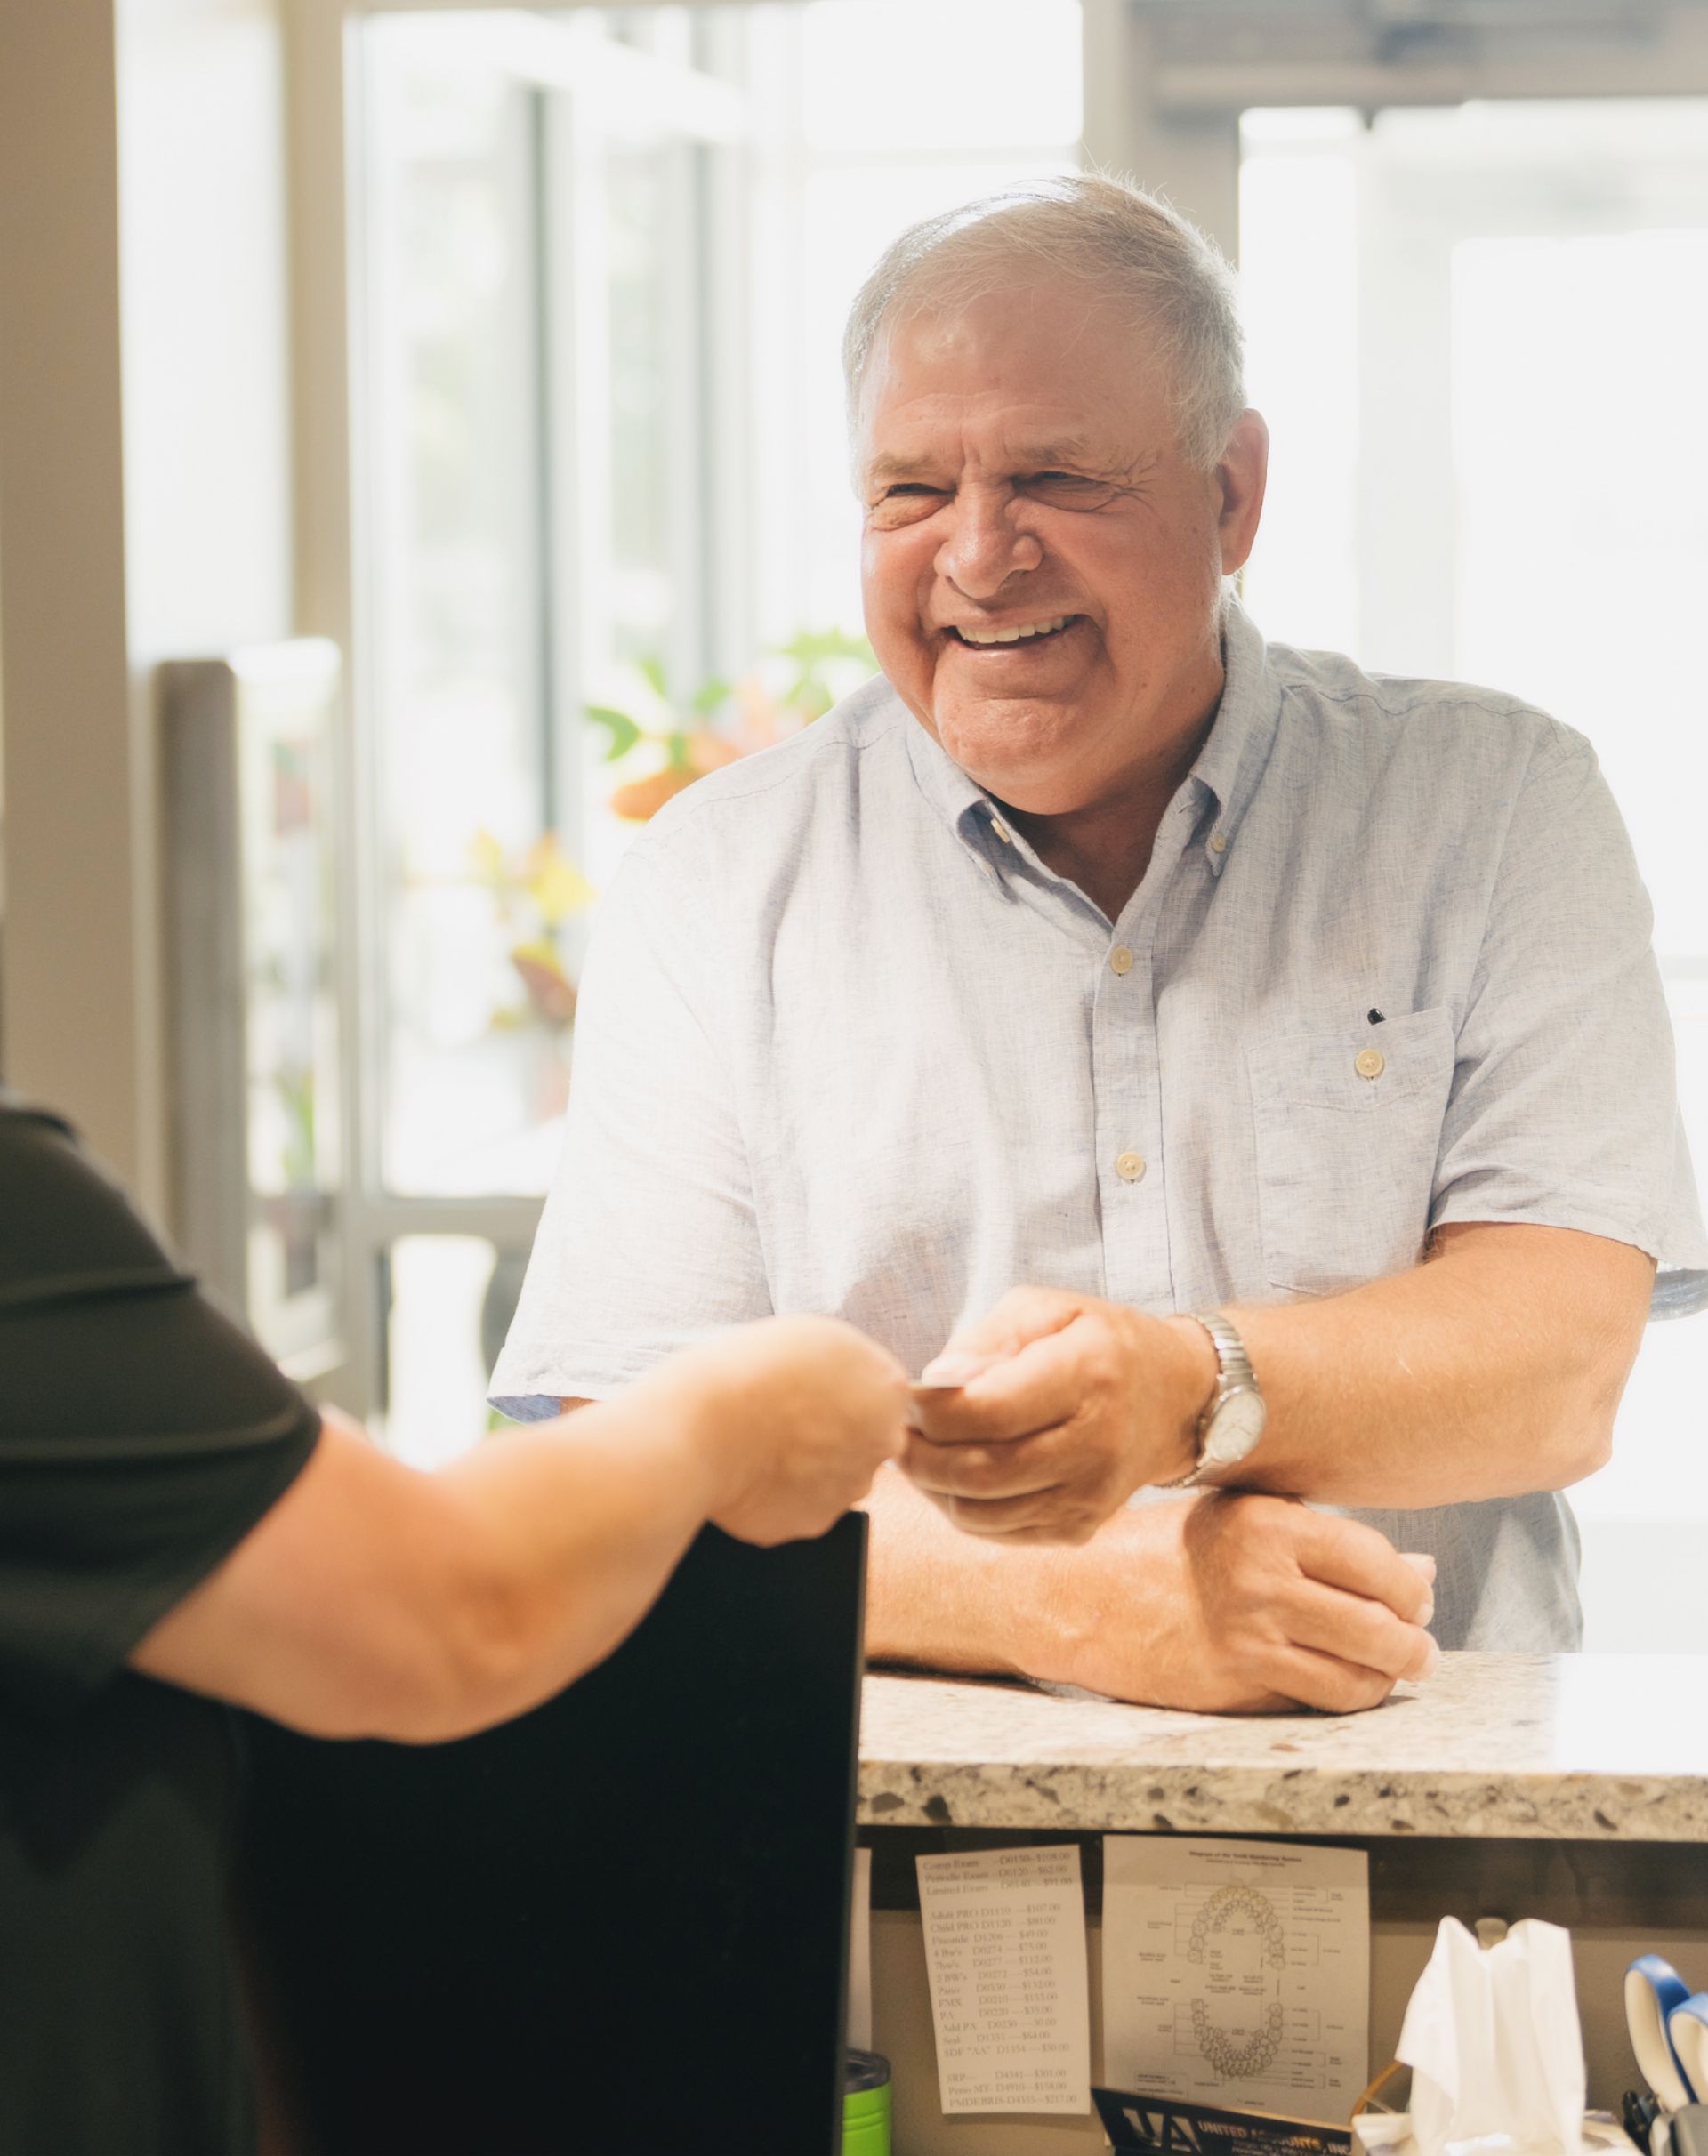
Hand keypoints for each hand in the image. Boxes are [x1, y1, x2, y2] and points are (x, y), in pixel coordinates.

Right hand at [668, 1315, 908, 1546]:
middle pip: (864, 1438)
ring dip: (807, 1465)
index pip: (879, 1393)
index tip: (808, 1388)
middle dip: (833, 1432)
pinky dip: (780, 1494)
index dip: (840, 1389)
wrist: (703, 1427)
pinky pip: (800, 1505)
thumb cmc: (751, 1370)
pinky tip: (752, 1471)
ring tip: (762, 1443)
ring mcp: (849, 1489)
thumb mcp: (817, 1336)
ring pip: (833, 1475)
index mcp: (888, 1390)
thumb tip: (856, 1388)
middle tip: (784, 1417)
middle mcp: (882, 1444)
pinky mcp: (814, 1524)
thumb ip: (854, 1367)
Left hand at [902, 1286, 1211, 1543]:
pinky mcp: (1080, 1528)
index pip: (986, 1411)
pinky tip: (953, 1474)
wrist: (1173, 1399)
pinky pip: (997, 1532)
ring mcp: (1090, 1496)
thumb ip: (988, 1338)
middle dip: (917, 1454)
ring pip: (978, 1512)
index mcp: (1087, 1377)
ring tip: (917, 1451)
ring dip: (931, 1486)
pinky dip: (961, 1507)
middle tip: (896, 1429)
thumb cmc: (1099, 1343)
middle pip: (977, 1470)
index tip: (905, 1394)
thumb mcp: (1048, 1309)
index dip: (928, 1409)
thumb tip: (937, 1379)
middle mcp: (1095, 1444)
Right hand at [1012, 1493, 1437, 1713]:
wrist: (1077, 1594)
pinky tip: (1345, 1680)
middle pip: (1382, 1626)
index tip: (1414, 1594)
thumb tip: (1417, 1570)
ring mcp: (1249, 1639)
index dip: (1409, 1587)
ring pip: (1361, 1675)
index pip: (1378, 1563)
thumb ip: (1324, 1540)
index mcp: (1267, 1524)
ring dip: (1390, 1676)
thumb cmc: (1156, 1548)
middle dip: (1414, 1641)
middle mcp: (1262, 1580)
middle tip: (1417, 1642)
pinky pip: (1319, 1701)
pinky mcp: (1234, 1686)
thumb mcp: (1239, 1517)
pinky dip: (1347, 1696)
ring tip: (1393, 1666)